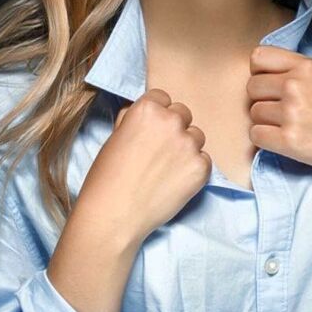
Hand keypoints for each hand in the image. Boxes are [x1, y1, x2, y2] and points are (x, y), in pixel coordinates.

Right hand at [72, 89, 210, 245]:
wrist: (114, 214)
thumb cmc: (107, 177)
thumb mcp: (115, 136)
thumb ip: (135, 118)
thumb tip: (150, 113)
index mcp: (147, 109)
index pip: (163, 98)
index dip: (156, 115)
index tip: (151, 130)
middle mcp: (171, 121)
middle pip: (183, 114)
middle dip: (173, 129)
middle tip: (160, 151)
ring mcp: (188, 144)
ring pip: (196, 136)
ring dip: (186, 148)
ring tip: (166, 169)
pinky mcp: (201, 167)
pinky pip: (204, 160)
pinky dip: (193, 168)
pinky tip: (175, 181)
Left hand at [246, 45, 311, 189]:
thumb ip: (297, 74)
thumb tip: (261, 77)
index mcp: (308, 66)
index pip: (258, 57)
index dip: (260, 74)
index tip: (272, 87)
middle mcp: (297, 85)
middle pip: (251, 88)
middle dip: (262, 101)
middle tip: (282, 114)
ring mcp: (292, 112)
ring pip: (253, 113)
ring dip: (265, 123)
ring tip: (290, 129)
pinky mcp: (290, 140)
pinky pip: (255, 135)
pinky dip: (265, 141)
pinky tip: (286, 143)